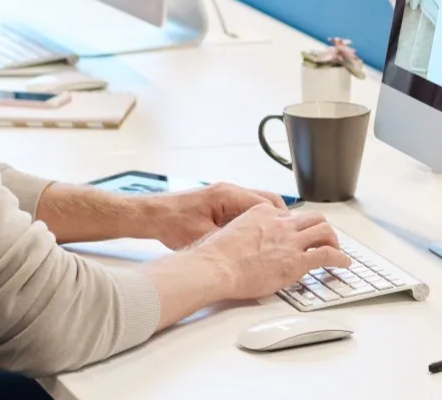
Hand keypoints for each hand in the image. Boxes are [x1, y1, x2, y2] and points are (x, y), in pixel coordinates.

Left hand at [145, 183, 286, 250]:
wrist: (152, 215)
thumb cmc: (172, 223)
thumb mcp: (203, 236)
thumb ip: (230, 239)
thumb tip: (252, 250)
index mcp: (228, 195)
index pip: (265, 203)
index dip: (280, 220)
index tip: (289, 233)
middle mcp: (229, 191)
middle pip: (266, 200)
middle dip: (280, 218)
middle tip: (288, 235)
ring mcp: (225, 196)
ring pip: (257, 204)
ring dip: (267, 219)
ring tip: (275, 238)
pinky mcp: (220, 202)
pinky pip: (245, 209)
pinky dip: (254, 220)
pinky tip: (255, 237)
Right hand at [187, 204, 351, 301]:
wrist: (215, 267)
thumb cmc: (215, 256)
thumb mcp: (230, 230)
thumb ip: (244, 231)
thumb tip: (243, 242)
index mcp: (263, 212)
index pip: (288, 215)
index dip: (296, 226)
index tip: (298, 233)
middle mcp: (280, 223)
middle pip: (312, 217)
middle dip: (321, 227)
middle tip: (324, 238)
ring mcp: (290, 240)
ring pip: (324, 231)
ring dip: (333, 240)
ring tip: (336, 249)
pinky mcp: (297, 260)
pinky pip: (327, 254)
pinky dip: (340, 257)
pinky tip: (344, 263)